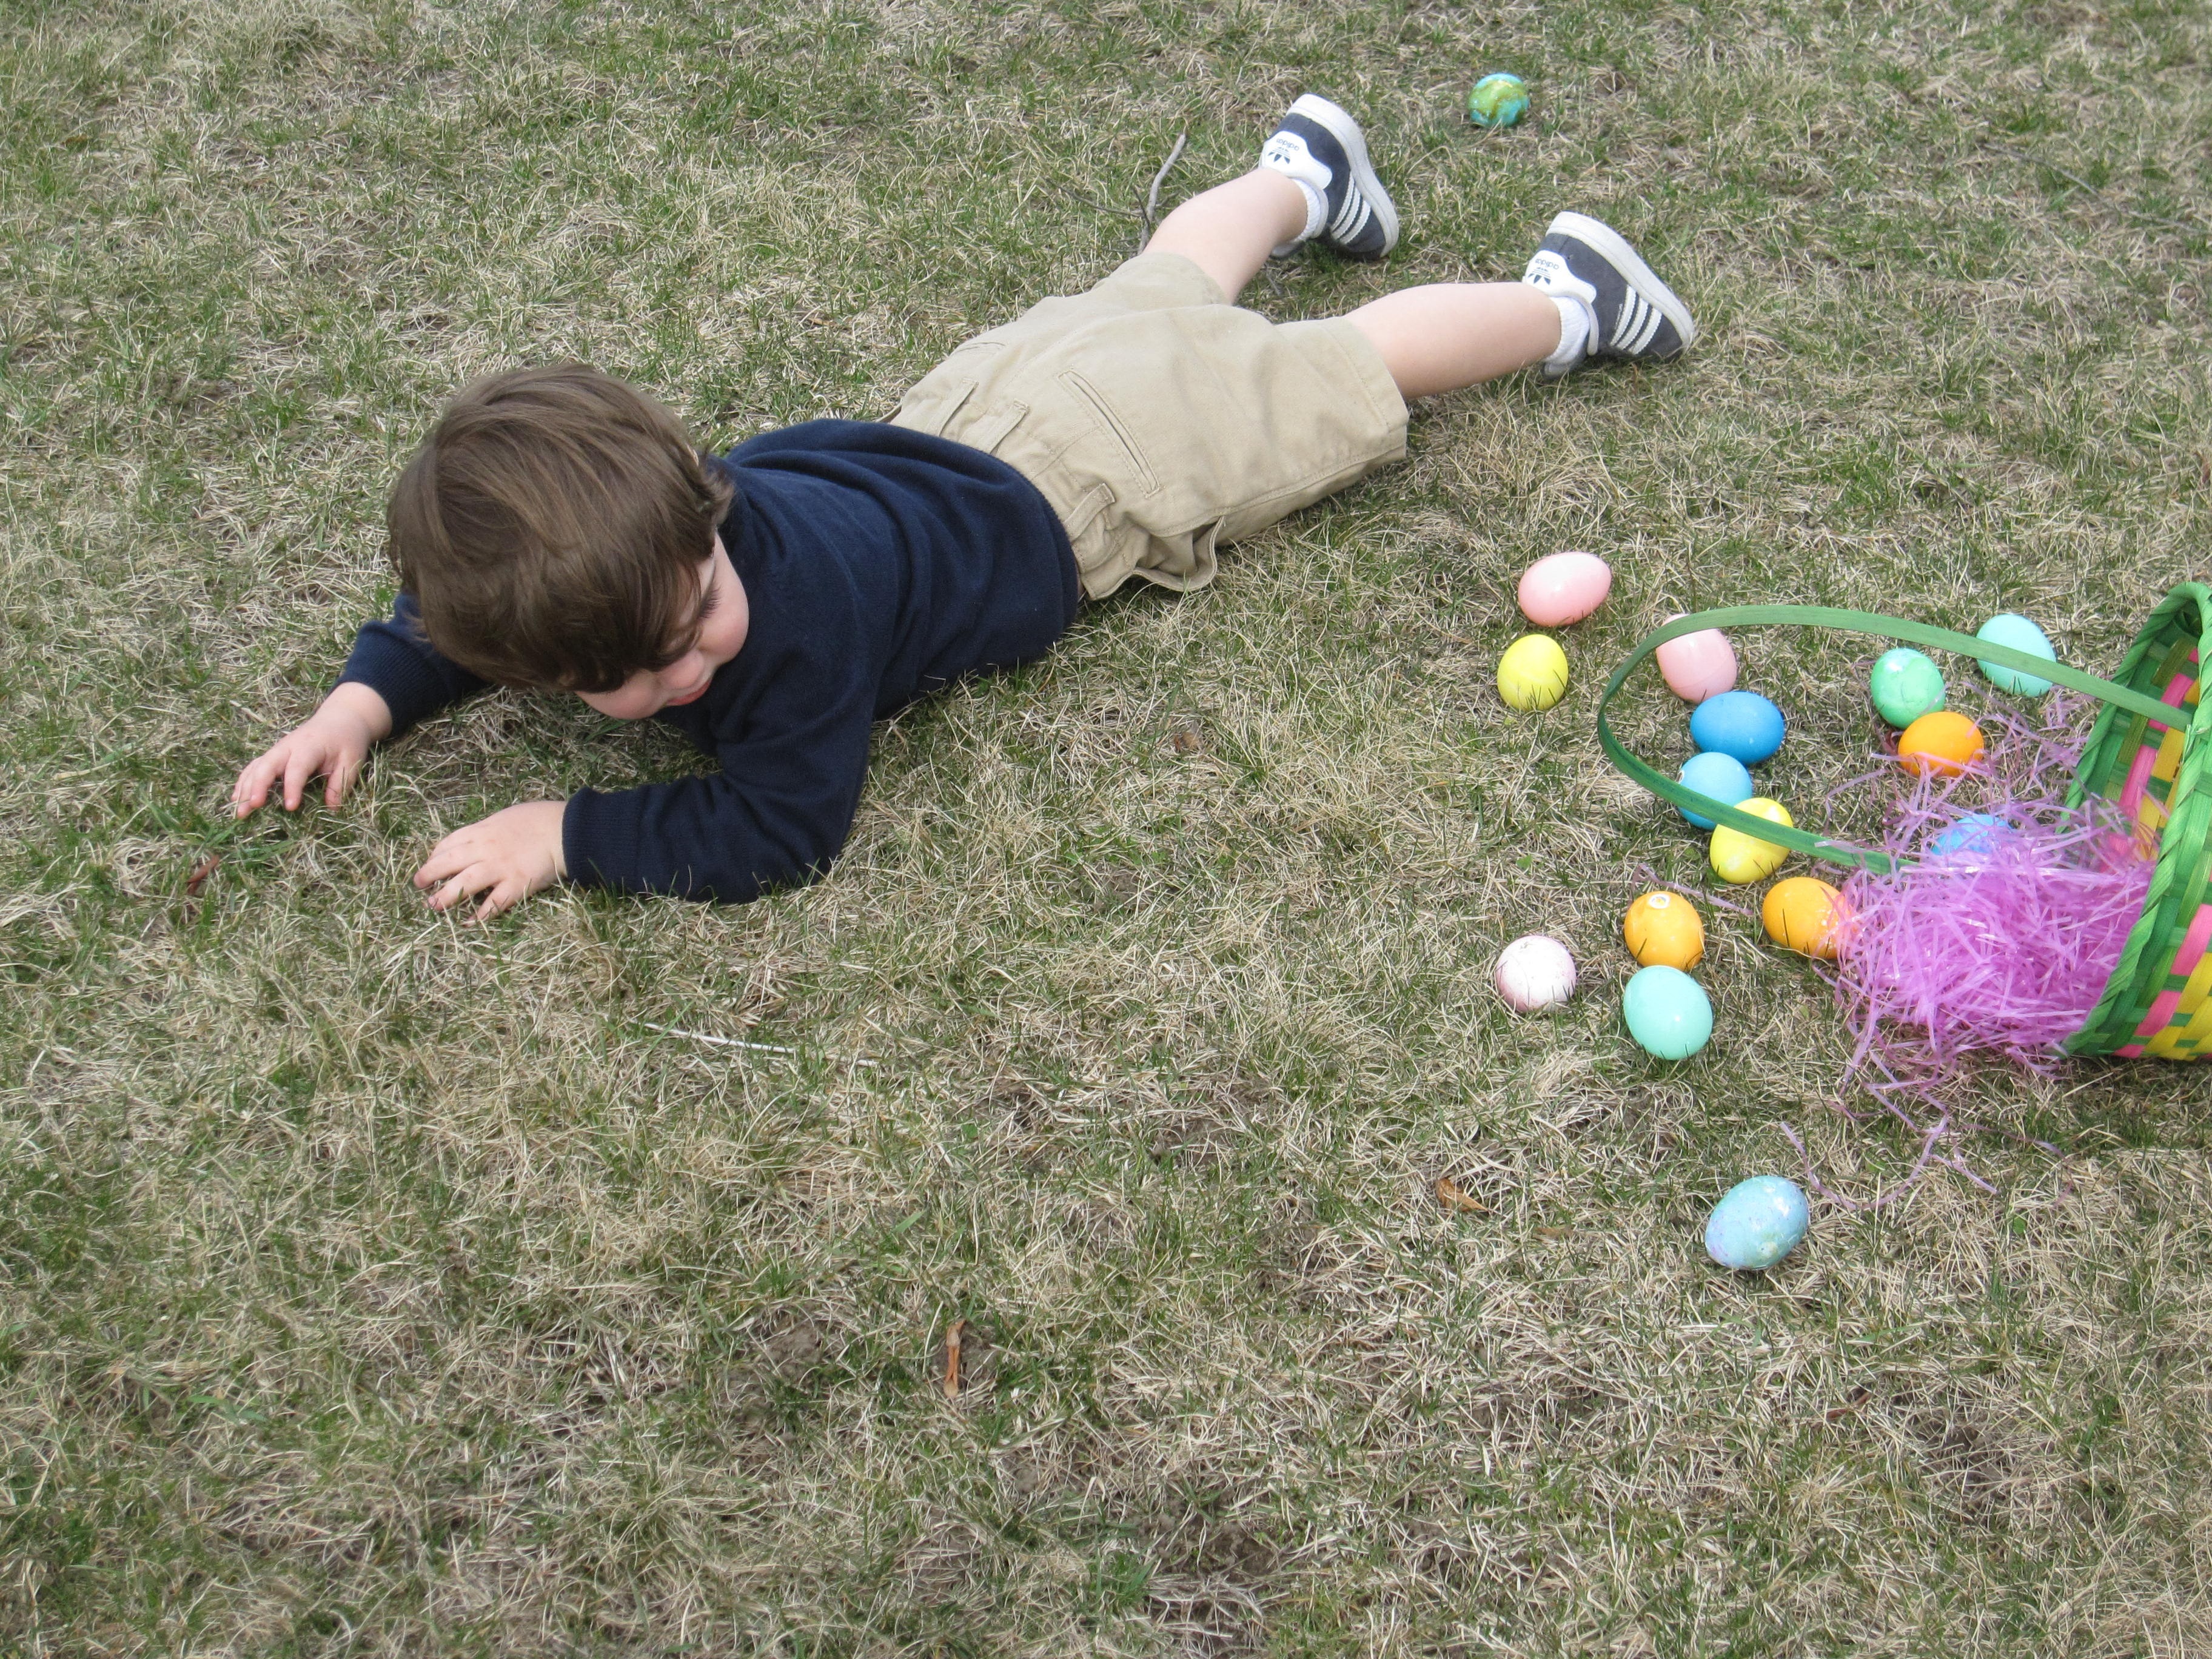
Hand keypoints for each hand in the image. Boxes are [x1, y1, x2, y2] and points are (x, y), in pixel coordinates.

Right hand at [232, 682, 394, 816]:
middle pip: (267, 765)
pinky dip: (244, 781)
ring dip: (245, 788)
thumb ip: (341, 783)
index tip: (290, 807)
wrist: (340, 719)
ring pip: (256, 767)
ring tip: (239, 811)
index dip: (292, 788)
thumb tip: (331, 808)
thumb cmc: (346, 740)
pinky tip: (237, 799)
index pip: (296, 768)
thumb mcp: (351, 760)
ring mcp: (278, 750)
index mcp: (309, 747)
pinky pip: (254, 767)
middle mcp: (288, 747)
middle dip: (257, 786)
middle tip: (252, 807)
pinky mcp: (274, 755)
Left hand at [414, 799, 568, 920]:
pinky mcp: (515, 885)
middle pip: (449, 862)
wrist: (564, 830)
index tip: (431, 864)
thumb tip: (476, 837)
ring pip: (465, 883)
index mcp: (482, 830)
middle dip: (430, 874)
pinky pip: (493, 903)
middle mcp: (485, 849)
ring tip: (433, 906)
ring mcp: (499, 868)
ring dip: (446, 896)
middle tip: (418, 884)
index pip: (450, 843)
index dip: (436, 855)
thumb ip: (488, 829)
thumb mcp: (506, 816)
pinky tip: (469, 923)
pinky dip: (480, 915)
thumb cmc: (538, 819)